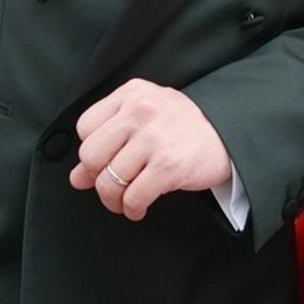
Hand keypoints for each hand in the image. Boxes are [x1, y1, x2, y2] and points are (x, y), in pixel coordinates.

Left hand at [69, 78, 231, 220]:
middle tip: (112, 187)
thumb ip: (109, 140)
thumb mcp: (144, 119)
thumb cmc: (182, 125)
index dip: (91, 152)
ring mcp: (154, 138)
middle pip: (91, 155)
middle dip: (98, 179)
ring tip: (126, 201)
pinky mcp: (168, 165)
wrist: (227, 134)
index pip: (85, 127)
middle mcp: (140, 111)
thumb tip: (76, 177)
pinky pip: (133, 198)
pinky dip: (132, 209)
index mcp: (131, 94)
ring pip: (109, 181)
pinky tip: (139, 207)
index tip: (104, 162)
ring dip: (114, 201)